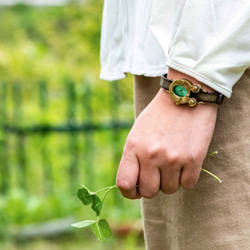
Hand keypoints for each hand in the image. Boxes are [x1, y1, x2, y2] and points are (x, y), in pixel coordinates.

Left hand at [116, 71, 217, 198]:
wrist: (184, 96)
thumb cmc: (158, 115)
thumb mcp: (137, 133)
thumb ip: (134, 158)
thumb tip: (136, 183)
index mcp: (133, 147)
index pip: (124, 184)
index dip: (129, 192)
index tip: (136, 189)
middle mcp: (150, 154)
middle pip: (148, 192)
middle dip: (152, 187)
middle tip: (158, 174)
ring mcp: (172, 158)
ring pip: (169, 190)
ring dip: (171, 180)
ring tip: (173, 162)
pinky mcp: (193, 159)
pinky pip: (188, 184)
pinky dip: (186, 177)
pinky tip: (185, 162)